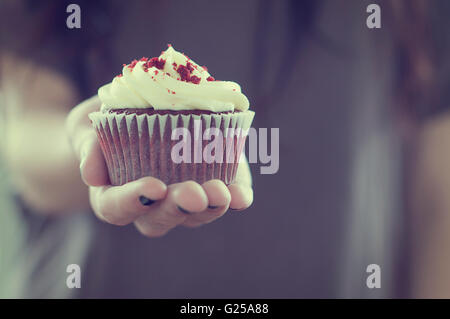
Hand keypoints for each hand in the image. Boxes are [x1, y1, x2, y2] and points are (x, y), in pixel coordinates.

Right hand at [66, 96, 253, 236]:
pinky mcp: (212, 183)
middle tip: (193, 194)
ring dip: (210, 207)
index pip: (117, 208)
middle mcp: (150, 204)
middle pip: (160, 219)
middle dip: (178, 208)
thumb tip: (91, 174)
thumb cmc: (108, 121)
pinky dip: (236, 197)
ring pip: (196, 215)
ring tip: (222, 192)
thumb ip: (89, 145)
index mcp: (115, 195)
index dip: (133, 201)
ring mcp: (183, 197)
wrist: (140, 109)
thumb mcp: (88, 124)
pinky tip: (241, 195)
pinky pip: (225, 198)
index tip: (153, 187)